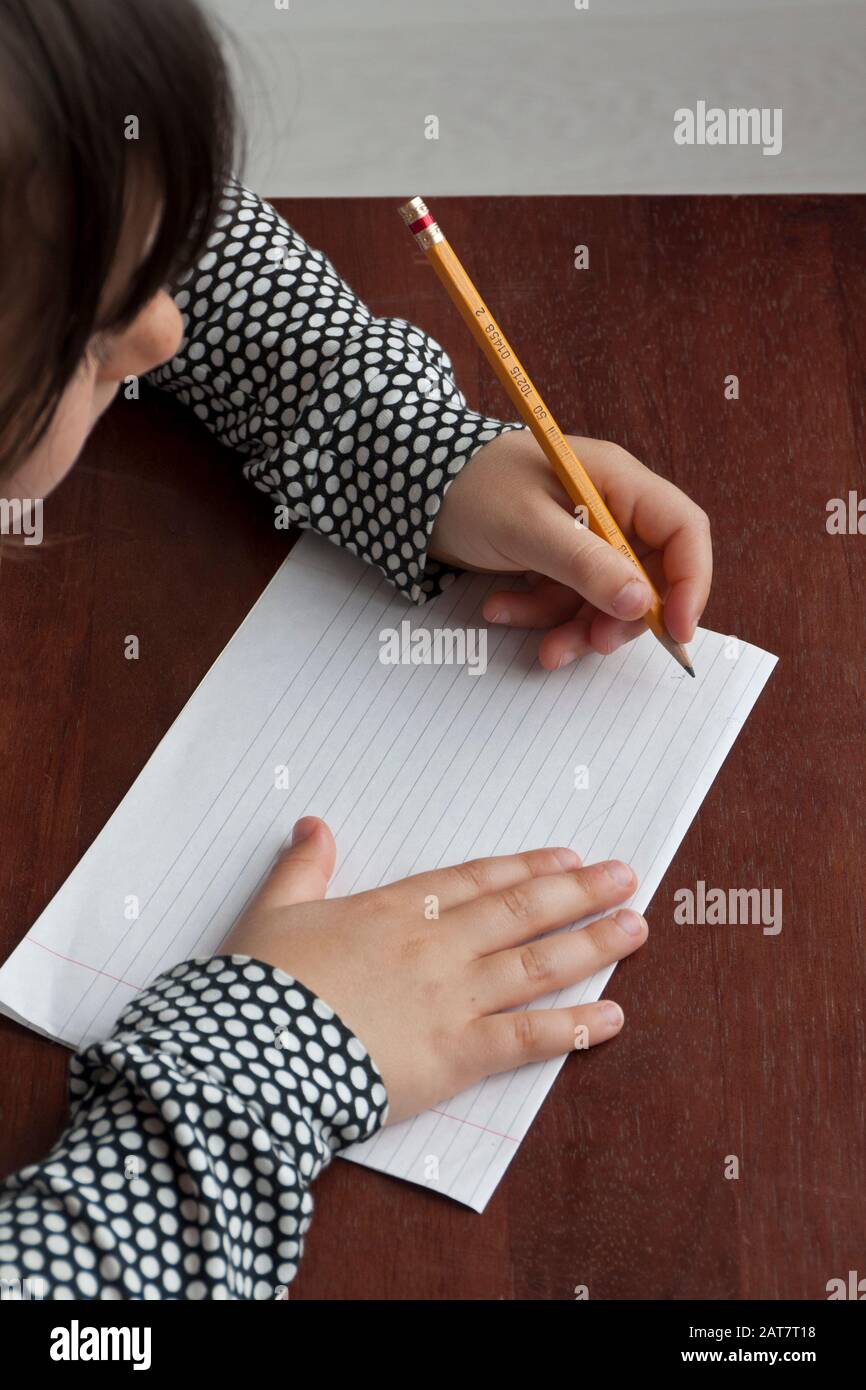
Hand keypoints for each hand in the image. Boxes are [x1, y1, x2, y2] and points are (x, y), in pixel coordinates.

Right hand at [222, 817, 647, 1125]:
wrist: (254, 1052)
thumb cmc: (259, 985)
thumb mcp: (274, 912)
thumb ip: (303, 867)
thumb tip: (313, 824)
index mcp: (394, 910)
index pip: (475, 881)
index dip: (525, 868)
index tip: (566, 857)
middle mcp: (436, 946)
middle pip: (520, 911)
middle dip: (578, 891)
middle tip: (626, 876)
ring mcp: (451, 997)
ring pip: (537, 964)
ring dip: (592, 943)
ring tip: (636, 927)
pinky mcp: (456, 1054)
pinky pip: (527, 1038)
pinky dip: (572, 1027)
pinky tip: (612, 1017)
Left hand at [429, 429, 711, 668]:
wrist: (409, 486)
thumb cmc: (469, 489)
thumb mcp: (528, 529)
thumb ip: (586, 565)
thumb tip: (642, 603)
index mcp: (617, 482)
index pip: (682, 530)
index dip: (690, 581)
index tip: (676, 630)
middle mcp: (608, 507)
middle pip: (647, 575)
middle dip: (618, 618)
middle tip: (589, 645)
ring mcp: (580, 535)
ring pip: (603, 598)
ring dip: (573, 628)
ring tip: (539, 647)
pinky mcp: (552, 560)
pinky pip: (565, 600)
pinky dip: (538, 615)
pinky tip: (499, 609)